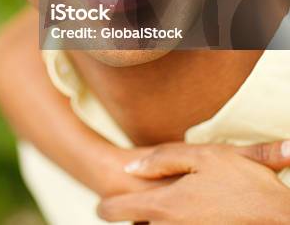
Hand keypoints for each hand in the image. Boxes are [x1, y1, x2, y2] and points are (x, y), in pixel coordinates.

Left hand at [98, 141, 289, 222]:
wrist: (279, 217)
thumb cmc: (241, 182)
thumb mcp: (202, 156)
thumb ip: (162, 159)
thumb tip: (130, 166)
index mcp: (164, 206)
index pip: (117, 210)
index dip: (106, 207)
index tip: (102, 206)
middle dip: (138, 217)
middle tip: (141, 208)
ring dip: (159, 221)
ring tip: (175, 208)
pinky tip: (196, 214)